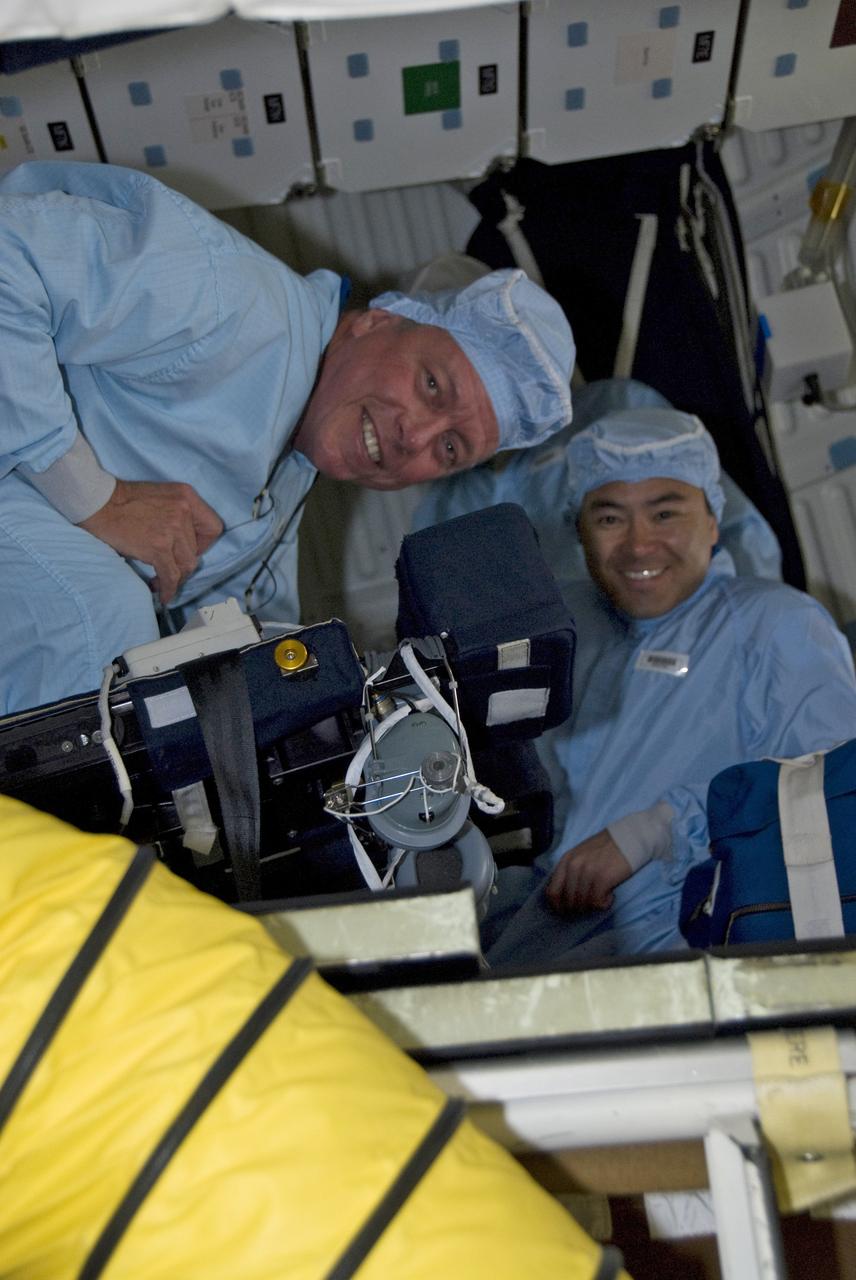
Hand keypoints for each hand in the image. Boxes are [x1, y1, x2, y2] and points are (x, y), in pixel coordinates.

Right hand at [79, 479, 222, 603]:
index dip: (204, 544)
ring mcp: (171, 529)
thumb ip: (180, 513)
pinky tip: (162, 593)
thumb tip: (188, 545)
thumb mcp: (163, 495)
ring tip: (161, 580)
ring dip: (175, 577)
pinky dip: (168, 589)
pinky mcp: (158, 546)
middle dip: (183, 562)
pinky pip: (171, 575)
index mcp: (187, 496)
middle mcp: (183, 510)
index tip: (188, 549)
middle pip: (197, 550)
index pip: (213, 528)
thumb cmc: (125, 501)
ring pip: (186, 565)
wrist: (98, 502)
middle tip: (168, 567)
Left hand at [546, 829, 632, 915]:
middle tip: (589, 907)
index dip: (557, 906)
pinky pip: (597, 903)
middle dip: (578, 908)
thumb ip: (571, 870)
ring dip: (592, 906)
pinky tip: (610, 896)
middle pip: (568, 900)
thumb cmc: (607, 847)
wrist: (630, 837)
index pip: (552, 891)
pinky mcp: (603, 878)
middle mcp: (574, 866)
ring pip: (582, 903)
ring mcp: (587, 872)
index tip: (565, 911)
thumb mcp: (581, 854)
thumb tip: (566, 895)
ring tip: (602, 898)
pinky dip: (604, 904)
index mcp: (566, 860)